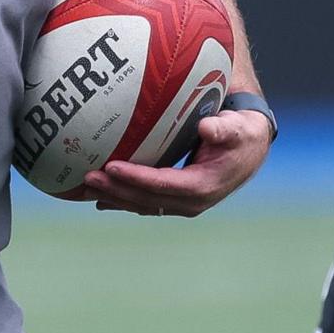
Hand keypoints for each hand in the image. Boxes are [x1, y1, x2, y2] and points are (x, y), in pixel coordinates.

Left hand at [78, 107, 273, 216]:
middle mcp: (190, 202)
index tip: (110, 167)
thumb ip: (224, 128)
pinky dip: (121, 198)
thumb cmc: (242, 135)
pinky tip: (99, 194)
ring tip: (84, 186)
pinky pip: (143, 202)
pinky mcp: (174, 200)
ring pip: (141, 204)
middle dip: (115, 190)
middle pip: (145, 199)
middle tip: (87, 177)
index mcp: (202, 186)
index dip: (135, 178)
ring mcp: (181, 204)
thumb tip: (206, 127)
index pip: (161, 184)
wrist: (249, 151)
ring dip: (112, 197)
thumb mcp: (239, 129)